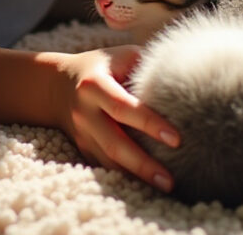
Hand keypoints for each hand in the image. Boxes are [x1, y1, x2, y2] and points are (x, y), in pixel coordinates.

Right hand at [49, 46, 179, 192]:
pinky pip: (106, 167)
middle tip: (171, 180)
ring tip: (166, 186)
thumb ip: (148, 64)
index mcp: (94, 85)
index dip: (149, 123)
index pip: (123, 107)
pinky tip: (149, 185)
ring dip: (137, 177)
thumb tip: (186, 72)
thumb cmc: (102, 66)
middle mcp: (85, 113)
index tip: (177, 139)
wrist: (57, 85)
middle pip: (115, 144)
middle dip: (143, 164)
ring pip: (109, 162)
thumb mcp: (121, 56)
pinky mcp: (83, 149)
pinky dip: (127, 177)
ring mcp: (82, 135)